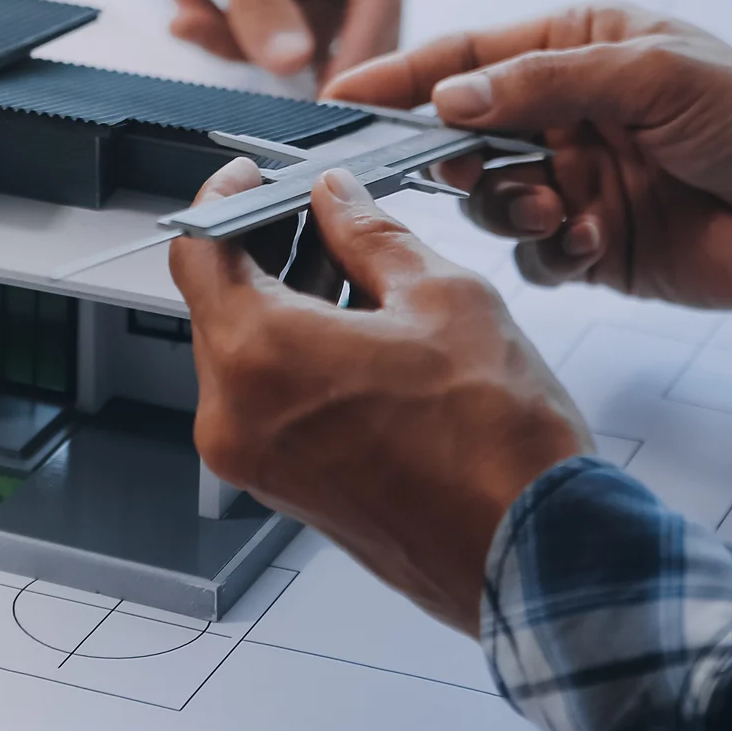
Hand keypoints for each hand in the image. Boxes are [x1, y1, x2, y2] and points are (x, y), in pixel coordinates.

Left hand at [152, 0, 409, 83]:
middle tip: (225, 49)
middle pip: (353, 33)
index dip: (353, 66)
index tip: (321, 111)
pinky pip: (285, 28)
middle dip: (282, 52)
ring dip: (246, 39)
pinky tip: (195, 7)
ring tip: (190, 16)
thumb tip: (290, 65)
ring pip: (311, 40)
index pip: (380, 7)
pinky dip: (239, 27)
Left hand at [171, 161, 589, 635]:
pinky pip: (268, 397)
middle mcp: (236, 417)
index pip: (199, 251)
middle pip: (219, 302)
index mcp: (259, 358)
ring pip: (246, 351)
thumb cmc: (498, 442)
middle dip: (267, 247)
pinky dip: (299, 352)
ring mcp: (254, 461)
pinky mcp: (283, 487)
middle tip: (317, 210)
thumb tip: (338, 199)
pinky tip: (360, 325)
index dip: (223, 199)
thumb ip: (371, 234)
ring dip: (287, 298)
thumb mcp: (443, 297)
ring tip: (354, 262)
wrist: (532, 552)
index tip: (252, 178)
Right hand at [325, 5, 731, 307]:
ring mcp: (577, 179)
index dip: (401, 77)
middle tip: (459, 173)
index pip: (466, 57)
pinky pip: (532, 253)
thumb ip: (545, 83)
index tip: (341, 99)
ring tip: (556, 208)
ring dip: (508, 208)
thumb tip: (452, 96)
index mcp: (577, 49)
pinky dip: (547, 251)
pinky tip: (588, 242)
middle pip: (463, 134)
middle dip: (451, 158)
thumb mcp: (656, 73)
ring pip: (490, 200)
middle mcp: (567, 112)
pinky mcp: (594, 243)